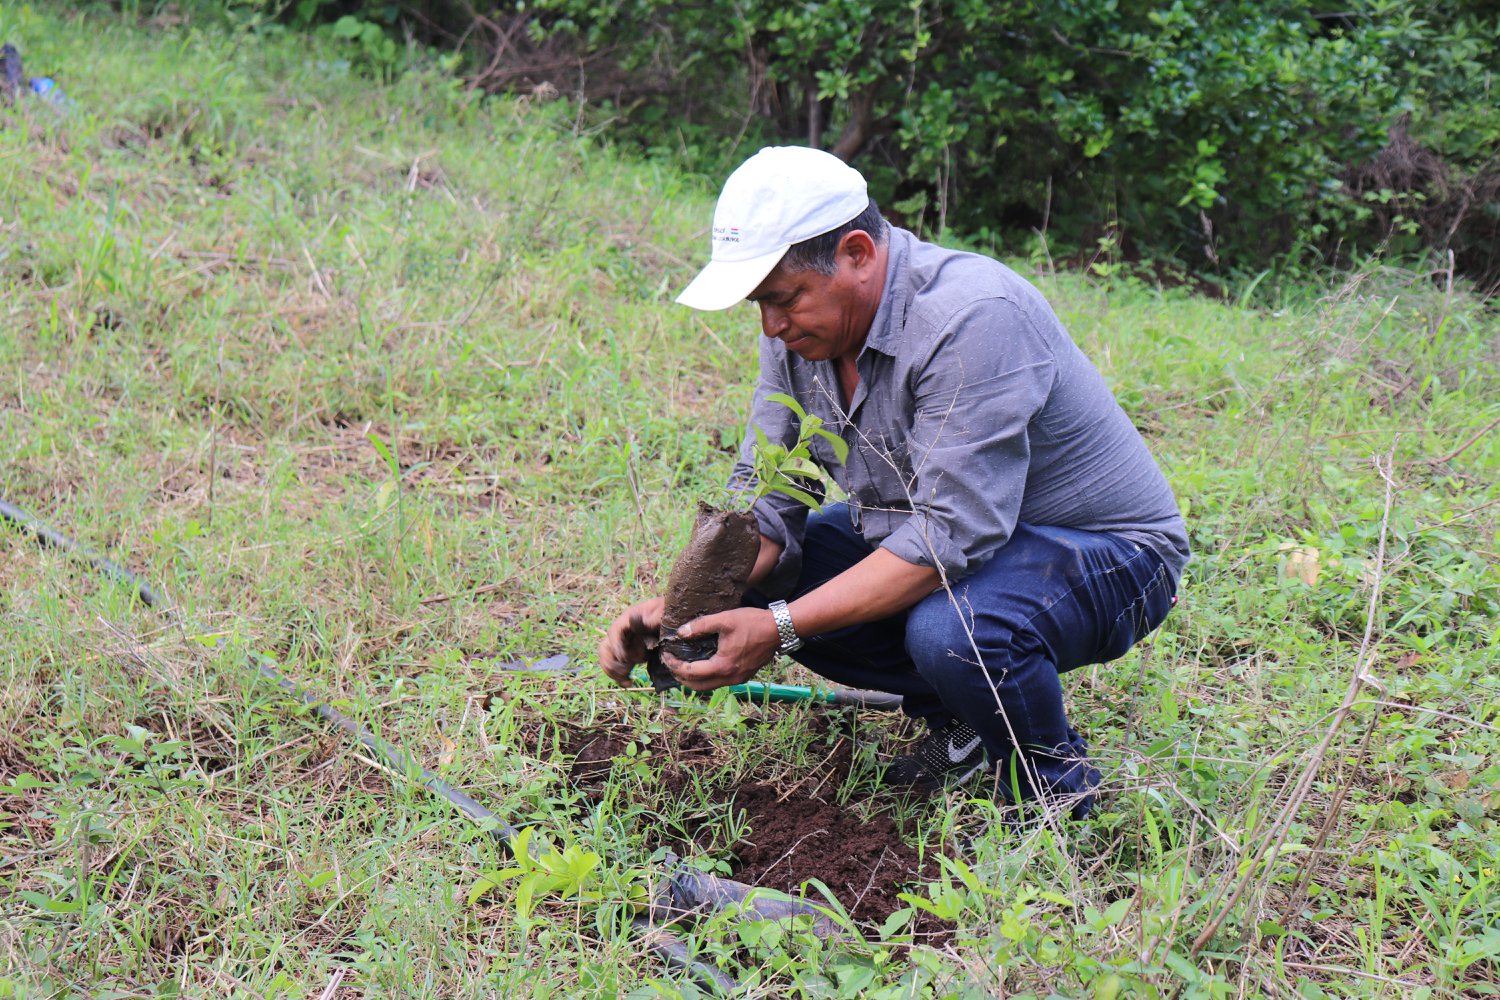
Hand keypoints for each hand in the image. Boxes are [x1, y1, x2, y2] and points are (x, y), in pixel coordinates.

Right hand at [597, 597, 663, 686]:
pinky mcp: (628, 653)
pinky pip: (616, 665)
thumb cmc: (667, 612)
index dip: (616, 646)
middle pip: (605, 647)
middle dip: (612, 662)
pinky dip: (619, 676)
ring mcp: (624, 643)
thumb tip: (638, 620)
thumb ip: (654, 617)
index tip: (625, 659)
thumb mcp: (663, 612)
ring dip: (614, 671)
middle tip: (626, 671)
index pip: (613, 632)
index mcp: (628, 620)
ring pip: (608, 659)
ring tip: (628, 679)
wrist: (672, 617)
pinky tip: (628, 683)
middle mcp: (622, 632)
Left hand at [662, 606, 781, 691]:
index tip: (665, 655)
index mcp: (723, 666)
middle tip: (670, 663)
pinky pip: (719, 681)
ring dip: (693, 679)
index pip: (690, 672)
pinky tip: (702, 663)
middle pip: (697, 686)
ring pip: (709, 686)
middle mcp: (730, 677)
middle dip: (680, 677)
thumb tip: (680, 632)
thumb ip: (700, 626)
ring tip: (682, 665)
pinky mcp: (744, 676)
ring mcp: (738, 679)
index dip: (674, 665)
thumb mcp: (724, 619)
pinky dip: (707, 677)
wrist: (779, 628)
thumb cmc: (753, 622)